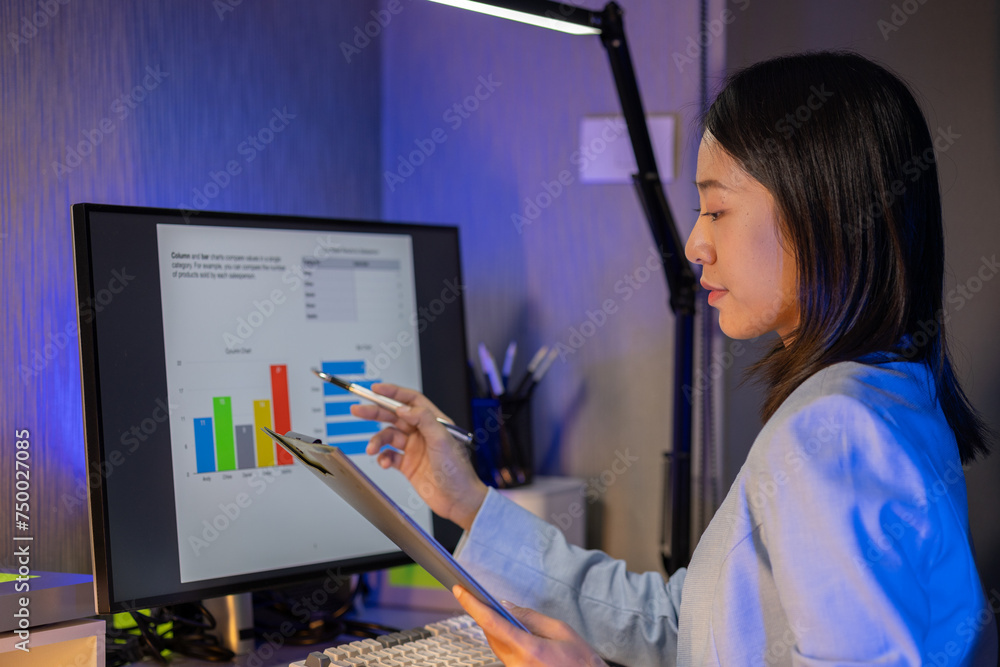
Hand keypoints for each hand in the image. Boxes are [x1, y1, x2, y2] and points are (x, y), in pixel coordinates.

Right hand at [350, 384, 487, 529]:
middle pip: (395, 416)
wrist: (458, 501)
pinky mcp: (407, 465)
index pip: (412, 400)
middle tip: (358, 409)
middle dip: (375, 412)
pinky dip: (383, 457)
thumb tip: (403, 407)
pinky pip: (389, 456)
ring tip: (371, 449)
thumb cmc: (458, 471)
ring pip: (389, 436)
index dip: (393, 393)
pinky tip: (384, 463)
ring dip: (377, 441)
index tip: (376, 389)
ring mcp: (414, 449)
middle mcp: (423, 433)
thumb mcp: (442, 440)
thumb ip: (423, 420)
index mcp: (434, 422)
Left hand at [453, 586, 608, 666]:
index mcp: (529, 650)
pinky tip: (508, 629)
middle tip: (477, 594)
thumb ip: (531, 617)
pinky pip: (504, 654)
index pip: (492, 623)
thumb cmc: (581, 661)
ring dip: (493, 627)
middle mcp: (517, 664)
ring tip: (492, 608)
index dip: (472, 605)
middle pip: (490, 635)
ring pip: (496, 645)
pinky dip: (503, 639)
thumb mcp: (560, 630)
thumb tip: (506, 606)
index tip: (460, 590)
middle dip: (484, 614)